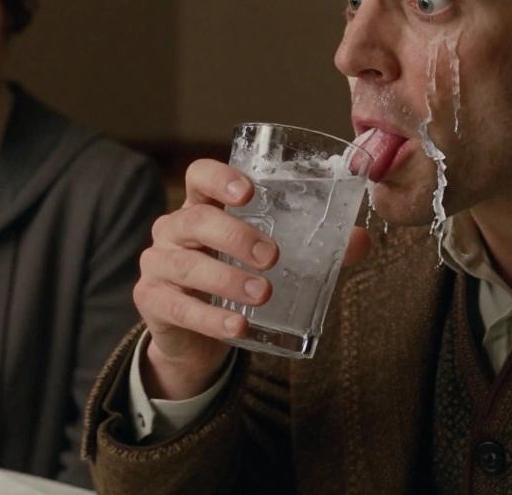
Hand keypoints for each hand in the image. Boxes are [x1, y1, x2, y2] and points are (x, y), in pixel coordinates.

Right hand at [134, 159, 369, 399]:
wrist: (197, 336)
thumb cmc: (234, 279)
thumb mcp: (269, 259)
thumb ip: (313, 247)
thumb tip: (359, 241)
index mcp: (202, 206)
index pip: (200, 176)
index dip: (219, 178)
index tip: (248, 191)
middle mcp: (174, 229)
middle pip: (196, 219)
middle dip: (235, 236)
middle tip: (272, 257)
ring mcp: (158, 264)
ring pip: (187, 264)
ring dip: (227, 280)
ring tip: (263, 295)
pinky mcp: (152, 301)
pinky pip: (179, 307)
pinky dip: (210, 319)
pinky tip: (237, 328)